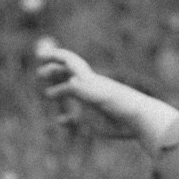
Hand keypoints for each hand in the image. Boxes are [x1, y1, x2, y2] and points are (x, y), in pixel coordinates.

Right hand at [34, 41, 167, 141]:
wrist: (137, 120)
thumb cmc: (120, 104)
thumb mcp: (99, 96)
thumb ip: (82, 90)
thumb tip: (65, 84)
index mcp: (88, 79)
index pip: (69, 62)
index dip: (55, 57)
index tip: (41, 57)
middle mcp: (87, 89)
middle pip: (68, 76)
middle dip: (54, 73)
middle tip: (40, 74)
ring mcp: (89, 105)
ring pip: (71, 96)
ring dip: (59, 93)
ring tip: (47, 95)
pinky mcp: (92, 121)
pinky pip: (75, 119)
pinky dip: (66, 118)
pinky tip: (60, 120)